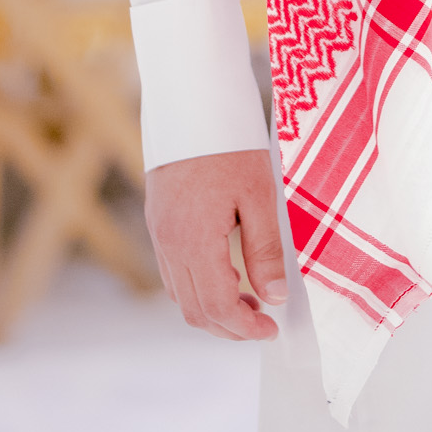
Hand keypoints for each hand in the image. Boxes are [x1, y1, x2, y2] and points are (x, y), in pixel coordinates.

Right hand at [145, 149, 287, 341]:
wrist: (191, 101)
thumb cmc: (230, 143)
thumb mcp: (258, 194)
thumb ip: (264, 250)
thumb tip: (274, 297)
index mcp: (194, 240)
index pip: (216, 306)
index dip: (244, 327)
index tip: (270, 329)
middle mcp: (169, 243)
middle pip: (194, 309)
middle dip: (229, 325)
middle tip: (263, 320)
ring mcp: (159, 232)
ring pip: (180, 294)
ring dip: (212, 307)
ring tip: (250, 297)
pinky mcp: (158, 220)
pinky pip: (173, 271)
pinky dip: (198, 285)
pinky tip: (225, 273)